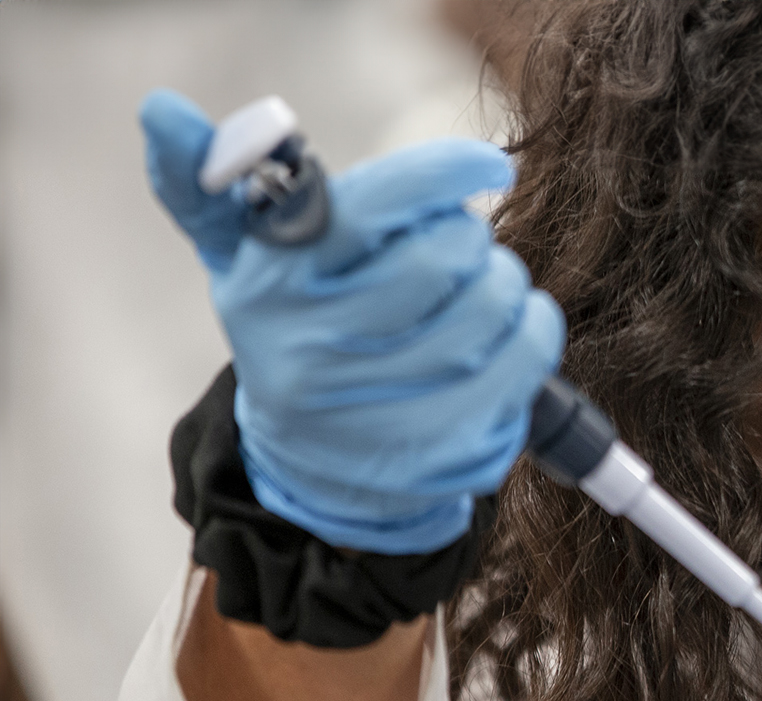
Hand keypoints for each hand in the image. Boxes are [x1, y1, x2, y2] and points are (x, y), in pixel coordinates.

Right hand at [140, 88, 562, 553]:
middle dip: (472, 238)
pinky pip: (519, 373)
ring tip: (492, 284)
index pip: (373, 207)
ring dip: (509, 286)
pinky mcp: (433, 454)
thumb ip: (212, 180)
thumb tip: (162, 110)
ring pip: (487, 316)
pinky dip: (534, 335)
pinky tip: (517, 325)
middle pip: (442, 262)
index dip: (444, 174)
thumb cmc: (290, 327)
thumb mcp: (243, 258)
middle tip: (467, 242)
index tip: (487, 166)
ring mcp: (374, 412)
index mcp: (271, 283)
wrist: (309, 464)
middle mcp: (315, 351)